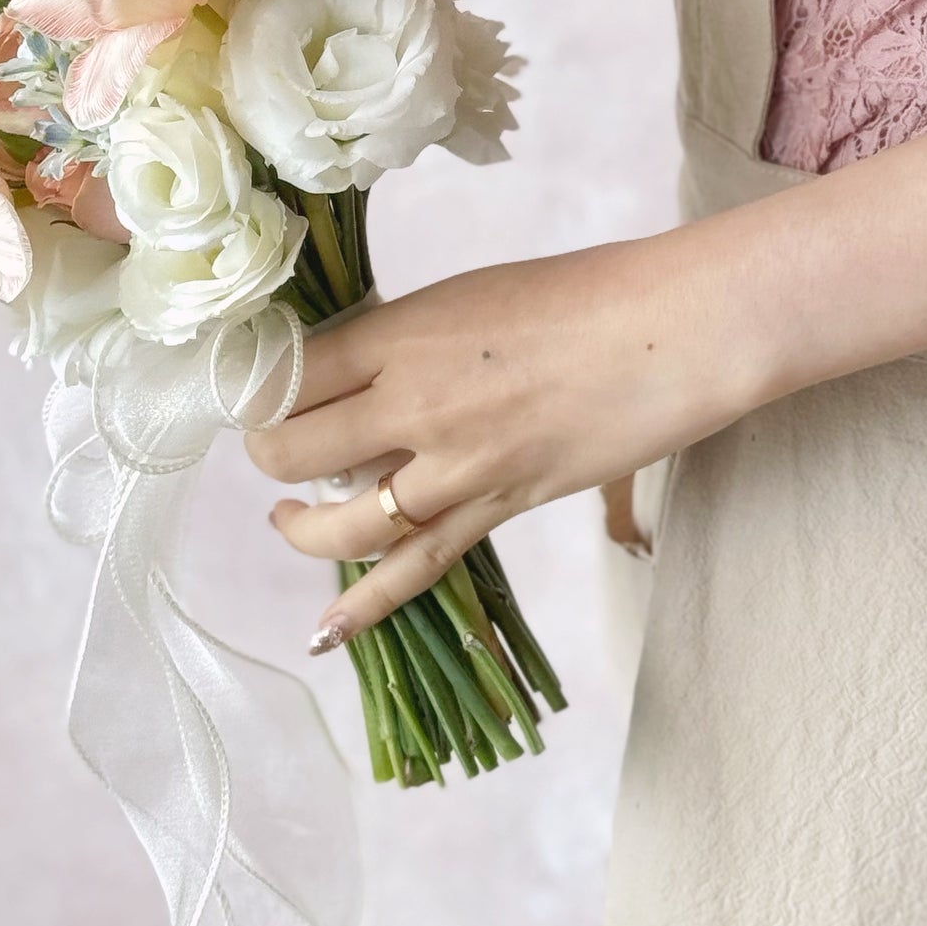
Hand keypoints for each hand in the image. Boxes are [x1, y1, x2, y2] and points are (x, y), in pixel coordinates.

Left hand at [247, 229, 759, 648]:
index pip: (285, 376)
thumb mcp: (468, 293)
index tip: (256, 390)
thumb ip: (402, 336)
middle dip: (270, 453)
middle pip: (293, 449)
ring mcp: (456, 465)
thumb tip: (350, 369)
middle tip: (278, 443)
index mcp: (400, 333)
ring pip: (340, 522)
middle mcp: (413, 402)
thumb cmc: (583, 293)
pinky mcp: (497, 507)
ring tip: (289, 518)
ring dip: (300, 527)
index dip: (256, 389)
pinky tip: (325, 632)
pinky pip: (415, 569)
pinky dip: (364, 607)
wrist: (670, 332)